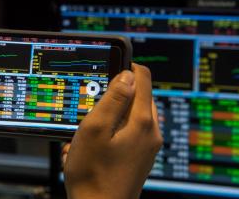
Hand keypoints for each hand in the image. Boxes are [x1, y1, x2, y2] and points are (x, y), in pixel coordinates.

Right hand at [63, 64, 162, 198]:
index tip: (112, 65)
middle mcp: (150, 133)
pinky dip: (112, 131)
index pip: (143, 78)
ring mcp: (147, 146)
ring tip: (89, 132)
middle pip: (138, 96)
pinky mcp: (140, 156)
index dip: (127, 66)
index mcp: (142, 122)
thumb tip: (128, 75)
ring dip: (110, 116)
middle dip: (115, 96)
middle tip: (93, 107)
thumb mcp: (95, 128)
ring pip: (131, 115)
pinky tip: (93, 146)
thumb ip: (113, 98)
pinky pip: (129, 132)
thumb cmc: (94, 173)